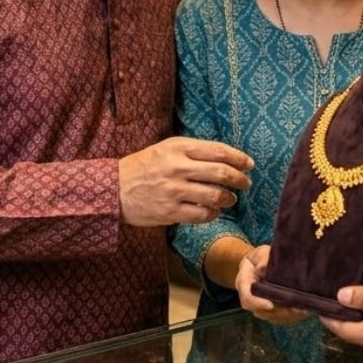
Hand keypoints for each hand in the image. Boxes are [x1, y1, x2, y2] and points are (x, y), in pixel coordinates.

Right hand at [119, 137, 252, 226]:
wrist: (114, 189)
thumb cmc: (143, 167)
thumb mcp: (165, 149)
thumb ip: (192, 151)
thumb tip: (225, 158)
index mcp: (178, 147)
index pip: (218, 151)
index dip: (238, 158)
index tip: (249, 164)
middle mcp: (177, 167)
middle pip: (221, 173)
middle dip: (240, 179)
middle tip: (246, 183)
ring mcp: (174, 191)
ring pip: (215, 195)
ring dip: (228, 198)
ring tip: (230, 198)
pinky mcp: (170, 211)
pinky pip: (202, 214)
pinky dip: (213, 214)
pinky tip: (213, 211)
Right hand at [235, 245, 308, 324]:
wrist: (258, 264)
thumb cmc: (259, 257)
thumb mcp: (260, 253)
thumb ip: (262, 258)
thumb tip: (263, 267)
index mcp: (243, 283)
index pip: (248, 297)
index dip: (258, 303)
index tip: (270, 305)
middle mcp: (249, 298)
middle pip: (260, 311)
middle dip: (278, 311)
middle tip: (295, 309)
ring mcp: (258, 306)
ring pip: (271, 316)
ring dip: (287, 315)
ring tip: (303, 310)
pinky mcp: (269, 311)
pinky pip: (278, 317)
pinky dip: (290, 316)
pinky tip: (304, 311)